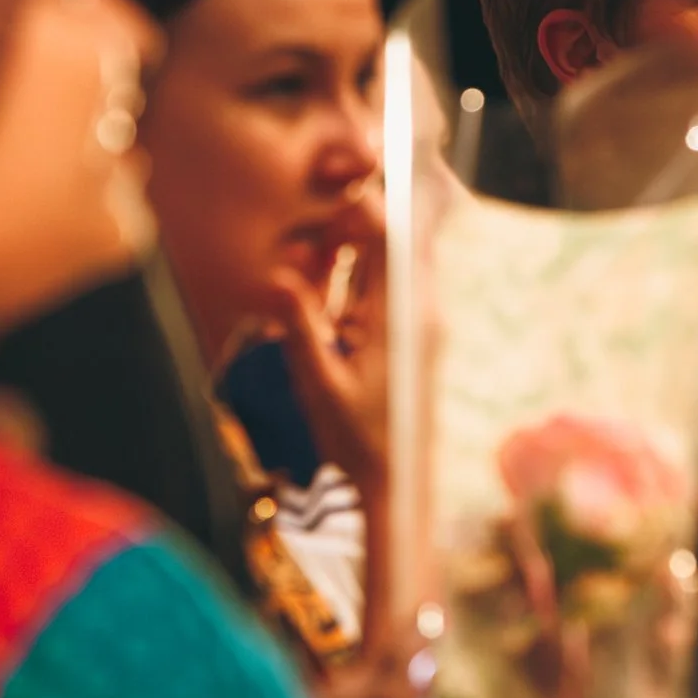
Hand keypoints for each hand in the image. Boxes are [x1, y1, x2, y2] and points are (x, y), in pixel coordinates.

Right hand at [267, 192, 388, 509]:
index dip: (357, 215)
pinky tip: (327, 302)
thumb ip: (300, 328)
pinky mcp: (412, 339)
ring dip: (351, 258)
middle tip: (309, 246)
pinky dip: (357, 285)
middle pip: (392, 243)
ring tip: (311, 268)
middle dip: (349, 233)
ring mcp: (419, 325)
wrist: (396, 482)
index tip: (319, 218)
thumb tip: (277, 277)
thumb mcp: (319, 384)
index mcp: (400, 317)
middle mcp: (418, 312)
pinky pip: (388, 293)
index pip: (390, 239)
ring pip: (390, 266)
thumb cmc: (357, 439)